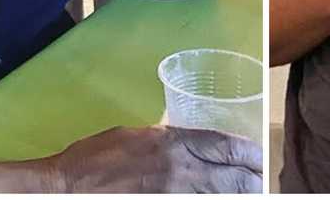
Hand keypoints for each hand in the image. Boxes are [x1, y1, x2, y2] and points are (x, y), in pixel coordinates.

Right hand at [44, 125, 261, 192]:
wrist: (66, 188)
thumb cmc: (93, 159)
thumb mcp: (134, 136)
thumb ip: (165, 139)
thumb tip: (184, 143)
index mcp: (172, 143)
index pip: (224, 146)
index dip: (247, 151)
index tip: (259, 154)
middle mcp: (180, 170)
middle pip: (232, 176)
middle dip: (252, 178)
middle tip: (263, 180)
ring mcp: (174, 196)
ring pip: (221, 197)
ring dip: (240, 194)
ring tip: (252, 192)